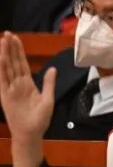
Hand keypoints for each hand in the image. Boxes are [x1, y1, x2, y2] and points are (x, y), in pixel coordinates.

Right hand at [0, 33, 54, 166]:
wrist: (31, 133)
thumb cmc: (40, 119)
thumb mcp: (48, 98)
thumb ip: (49, 83)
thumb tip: (53, 68)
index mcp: (27, 84)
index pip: (22, 63)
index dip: (19, 51)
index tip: (16, 39)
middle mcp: (17, 84)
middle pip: (13, 62)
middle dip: (10, 48)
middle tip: (7, 33)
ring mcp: (10, 89)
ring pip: (7, 68)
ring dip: (5, 54)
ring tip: (3, 40)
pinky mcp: (5, 96)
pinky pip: (3, 80)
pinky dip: (2, 69)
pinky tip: (1, 59)